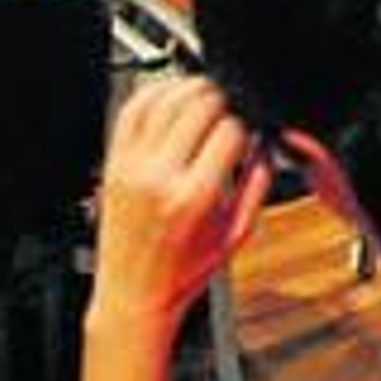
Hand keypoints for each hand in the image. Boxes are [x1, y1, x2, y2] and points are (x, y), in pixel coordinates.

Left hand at [88, 78, 271, 337]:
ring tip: (204, 95)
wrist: (133, 293)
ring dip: (190, 88)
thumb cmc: (182, 273)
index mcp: (194, 198)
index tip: (248, 128)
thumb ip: (256, 188)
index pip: (228, 132)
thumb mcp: (233, 237)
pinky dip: (153, 92)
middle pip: (197, 106)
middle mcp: (160, 176)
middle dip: (221, 99)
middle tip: (230, 107)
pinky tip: (169, 93)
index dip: (245, 123)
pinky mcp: (114, 161)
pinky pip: (132, 110)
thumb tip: (266, 148)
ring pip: (164, 99)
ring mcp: (132, 165)